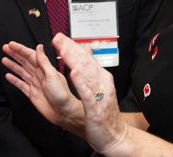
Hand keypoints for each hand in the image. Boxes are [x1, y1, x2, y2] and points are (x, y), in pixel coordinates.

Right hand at [2, 41, 84, 134]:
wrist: (63, 112)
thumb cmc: (62, 94)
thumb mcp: (53, 75)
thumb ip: (44, 61)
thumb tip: (39, 47)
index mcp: (44, 68)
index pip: (30, 55)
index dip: (20, 49)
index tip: (12, 44)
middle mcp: (39, 74)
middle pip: (24, 61)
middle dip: (14, 54)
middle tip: (5, 48)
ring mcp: (35, 83)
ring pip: (21, 71)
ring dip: (12, 65)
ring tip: (4, 60)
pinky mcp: (31, 93)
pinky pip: (20, 85)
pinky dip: (14, 80)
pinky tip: (8, 76)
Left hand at [52, 33, 127, 153]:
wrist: (115, 136)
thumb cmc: (106, 113)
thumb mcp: (100, 87)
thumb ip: (93, 68)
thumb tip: (86, 50)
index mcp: (103, 78)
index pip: (86, 58)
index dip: (72, 46)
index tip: (61, 37)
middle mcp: (103, 85)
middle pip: (85, 64)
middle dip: (70, 50)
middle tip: (58, 39)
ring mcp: (100, 97)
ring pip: (86, 76)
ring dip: (74, 62)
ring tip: (63, 51)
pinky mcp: (96, 110)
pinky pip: (87, 95)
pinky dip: (80, 83)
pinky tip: (74, 73)